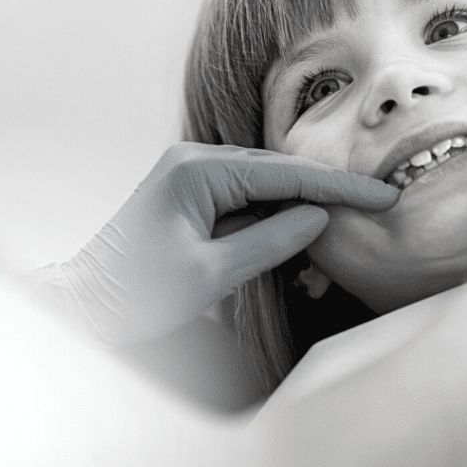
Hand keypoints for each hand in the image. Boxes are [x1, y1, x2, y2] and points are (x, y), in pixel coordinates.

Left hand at [36, 143, 399, 343]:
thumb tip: (319, 219)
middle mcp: (194, 161)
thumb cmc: (135, 294)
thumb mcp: (210, 275)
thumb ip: (270, 242)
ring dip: (302, 207)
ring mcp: (191, 176)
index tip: (382, 195)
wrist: (83, 305)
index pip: (286, 175)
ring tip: (350, 224)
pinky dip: (274, 218)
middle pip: (278, 172)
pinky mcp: (191, 196)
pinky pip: (245, 200)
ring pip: (264, 186)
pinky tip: (302, 233)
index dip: (339, 189)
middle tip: (379, 204)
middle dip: (327, 193)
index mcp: (197, 170)